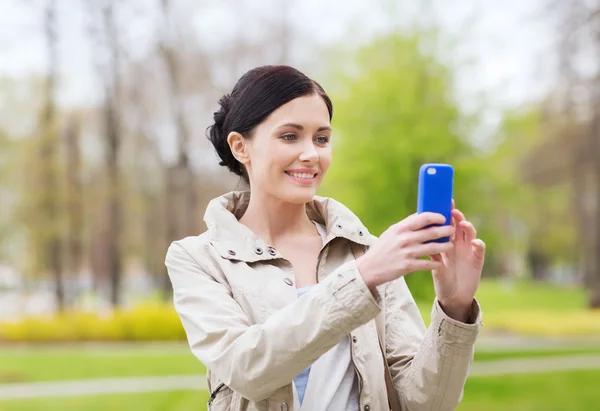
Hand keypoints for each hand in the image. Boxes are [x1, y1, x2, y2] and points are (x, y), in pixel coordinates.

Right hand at [356, 212, 454, 289]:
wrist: (370, 267)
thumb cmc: (382, 248)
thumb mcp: (391, 233)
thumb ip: (406, 225)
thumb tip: (421, 215)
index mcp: (400, 228)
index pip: (423, 218)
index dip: (436, 217)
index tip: (443, 218)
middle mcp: (404, 239)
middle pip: (431, 232)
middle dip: (445, 231)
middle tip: (452, 230)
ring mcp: (407, 252)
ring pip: (433, 248)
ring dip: (444, 247)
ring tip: (450, 246)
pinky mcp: (408, 266)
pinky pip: (427, 264)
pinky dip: (436, 263)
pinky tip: (440, 263)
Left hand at [430, 200, 485, 321]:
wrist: (453, 296)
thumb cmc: (442, 278)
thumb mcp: (435, 264)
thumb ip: (431, 251)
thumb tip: (420, 238)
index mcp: (448, 242)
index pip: (448, 225)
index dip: (447, 214)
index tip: (444, 203)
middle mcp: (460, 244)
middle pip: (460, 226)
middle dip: (458, 217)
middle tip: (453, 211)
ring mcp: (469, 251)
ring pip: (470, 235)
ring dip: (468, 228)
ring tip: (463, 224)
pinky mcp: (477, 260)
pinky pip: (479, 250)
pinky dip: (478, 245)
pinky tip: (474, 242)